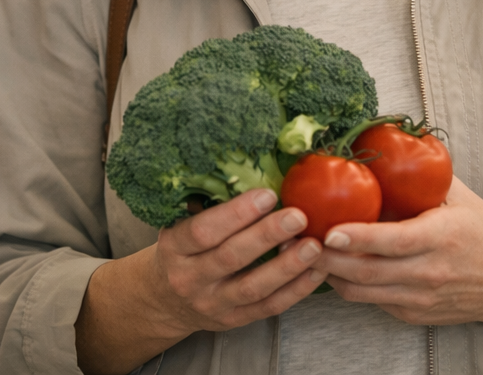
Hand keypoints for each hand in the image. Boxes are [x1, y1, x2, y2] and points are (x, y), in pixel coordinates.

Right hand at [75, 189, 323, 374]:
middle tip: (298, 215)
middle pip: (230, 258)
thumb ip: (206, 201)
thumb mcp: (180, 224)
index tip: (268, 194)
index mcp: (175, 248)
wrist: (165, 301)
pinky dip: (295, 290)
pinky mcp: (235, 320)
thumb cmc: (183, 250)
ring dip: (287, 267)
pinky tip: (317, 271)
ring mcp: (214, 303)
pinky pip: (269, 307)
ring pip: (253, 288)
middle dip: (266, 236)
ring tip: (313, 245)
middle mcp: (191, 278)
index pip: (203, 231)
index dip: (236, 214)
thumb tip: (249, 164)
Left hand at [311, 177, 482, 344]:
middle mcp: (429, 272)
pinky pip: (372, 302)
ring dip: (331, 274)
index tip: (327, 229)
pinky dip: (351, 285)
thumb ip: (425, 176)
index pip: (390, 242)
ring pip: (361, 292)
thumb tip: (387, 142)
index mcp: (441, 237)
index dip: (355, 238)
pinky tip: (338, 267)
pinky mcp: (414, 315)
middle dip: (326, 258)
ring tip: (310, 253)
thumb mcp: (459, 198)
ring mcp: (420, 299)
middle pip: (366, 272)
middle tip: (299, 240)